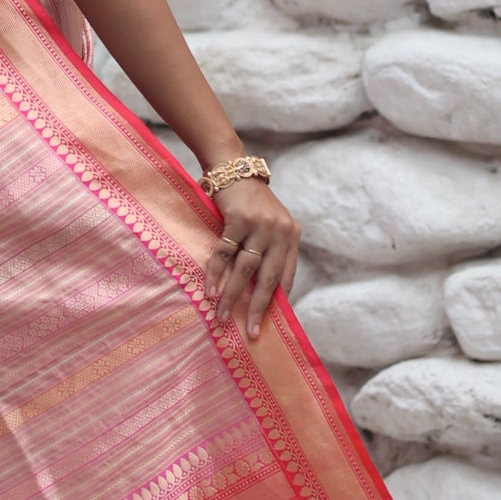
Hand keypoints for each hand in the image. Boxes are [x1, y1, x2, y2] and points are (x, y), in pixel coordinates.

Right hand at [203, 178, 300, 342]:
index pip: (286, 276)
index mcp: (291, 236)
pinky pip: (224, 254)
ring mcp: (260, 225)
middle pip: (268, 279)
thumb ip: (268, 249)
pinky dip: (215, 274)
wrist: (233, 167)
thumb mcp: (268, 224)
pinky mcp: (238, 219)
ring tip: (222, 316)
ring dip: (231, 296)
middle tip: (251, 332)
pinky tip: (209, 290)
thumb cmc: (248, 202)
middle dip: (257, 308)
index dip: (277, 302)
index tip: (268, 324)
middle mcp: (280, 232)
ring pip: (245, 270)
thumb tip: (256, 290)